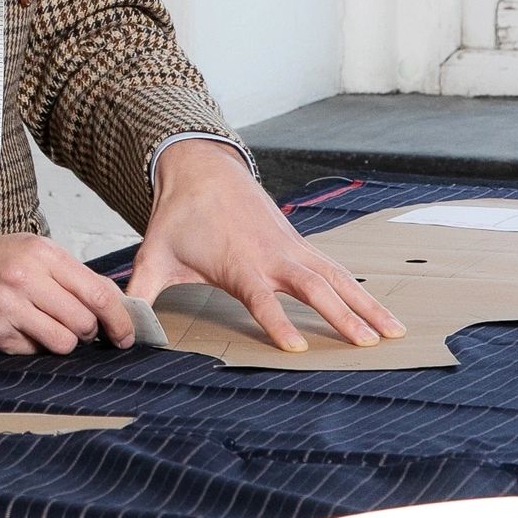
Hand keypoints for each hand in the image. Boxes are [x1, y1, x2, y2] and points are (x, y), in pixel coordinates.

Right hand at [0, 230, 136, 354]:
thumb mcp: (30, 251)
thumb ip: (70, 275)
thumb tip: (112, 304)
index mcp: (41, 254)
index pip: (97, 293)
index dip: (119, 319)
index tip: (127, 333)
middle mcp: (25, 279)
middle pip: (84, 322)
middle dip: (90, 333)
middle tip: (81, 329)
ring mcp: (8, 308)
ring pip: (63, 343)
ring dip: (64, 342)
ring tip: (49, 329)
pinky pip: (33, 352)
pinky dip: (34, 346)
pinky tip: (19, 330)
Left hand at [128, 140, 405, 351]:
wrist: (201, 170)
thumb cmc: (178, 219)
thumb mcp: (153, 255)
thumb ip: (139, 293)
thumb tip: (123, 326)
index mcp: (240, 263)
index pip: (262, 298)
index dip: (278, 322)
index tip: (298, 348)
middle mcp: (273, 256)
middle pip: (314, 289)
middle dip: (343, 316)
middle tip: (369, 345)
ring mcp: (291, 247)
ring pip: (336, 277)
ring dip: (366, 304)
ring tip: (394, 332)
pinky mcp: (299, 243)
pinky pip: (336, 267)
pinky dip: (359, 288)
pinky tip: (380, 309)